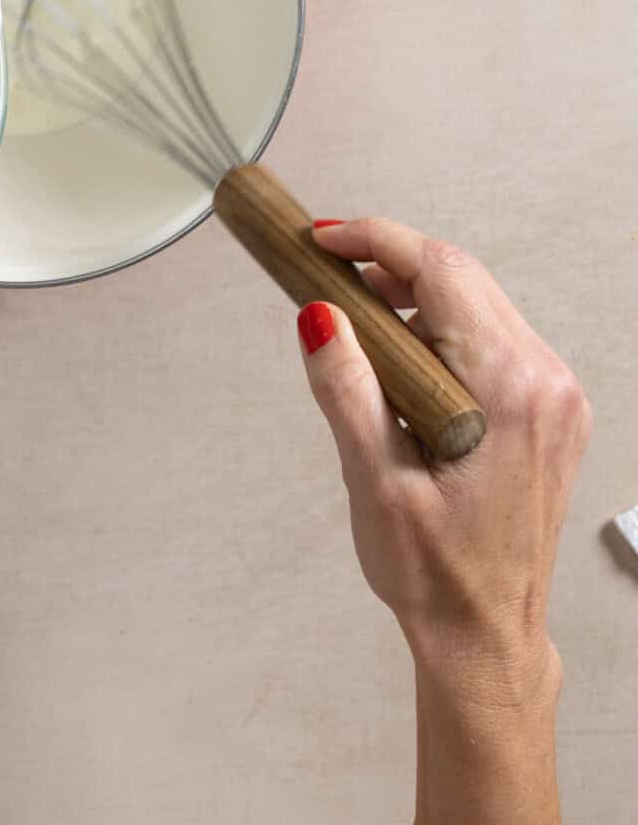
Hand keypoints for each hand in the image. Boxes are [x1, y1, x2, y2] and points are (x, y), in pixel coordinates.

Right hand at [296, 217, 589, 824]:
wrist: (484, 636)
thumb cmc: (435, 574)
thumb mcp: (373, 481)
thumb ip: (345, 389)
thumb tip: (319, 314)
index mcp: (509, 392)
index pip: (442, 272)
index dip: (376, 240)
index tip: (323, 239)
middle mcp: (545, 382)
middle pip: (463, 276)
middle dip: (389, 260)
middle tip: (325, 267)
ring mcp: (554, 394)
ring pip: (478, 300)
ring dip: (413, 291)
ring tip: (352, 312)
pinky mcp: (548, 408)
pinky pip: (491, 333)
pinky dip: (440, 323)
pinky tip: (396, 347)